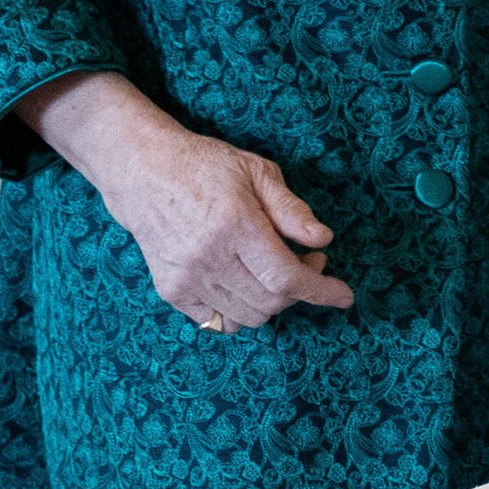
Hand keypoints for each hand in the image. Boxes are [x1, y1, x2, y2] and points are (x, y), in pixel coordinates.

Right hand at [23, 71, 353, 332]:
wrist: (144, 173)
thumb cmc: (206, 167)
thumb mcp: (258, 172)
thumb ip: (292, 210)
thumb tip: (323, 240)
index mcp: (234, 226)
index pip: (286, 277)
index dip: (320, 290)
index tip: (345, 296)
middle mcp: (208, 258)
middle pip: (271, 301)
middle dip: (302, 288)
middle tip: (309, 259)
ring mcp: (186, 279)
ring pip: (248, 316)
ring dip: (275, 301)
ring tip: (278, 267)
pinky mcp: (171, 290)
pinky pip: (219, 322)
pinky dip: (243, 311)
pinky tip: (248, 282)